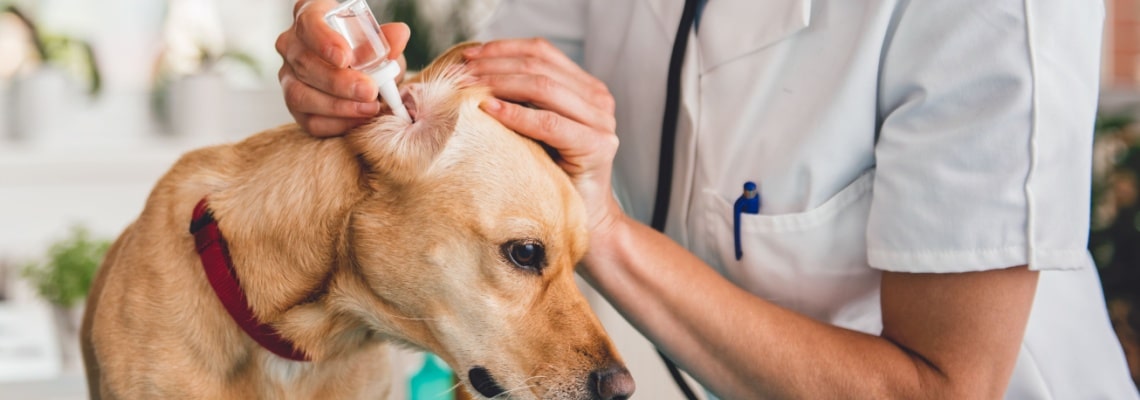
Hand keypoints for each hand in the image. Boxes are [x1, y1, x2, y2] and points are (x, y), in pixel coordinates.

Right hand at [276, 0, 409, 136]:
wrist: (361, 76)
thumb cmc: (365, 51)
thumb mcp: (378, 43)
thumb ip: (387, 40)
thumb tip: (399, 35)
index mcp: (310, 17)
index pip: (308, 23)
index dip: (324, 40)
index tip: (345, 57)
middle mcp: (292, 45)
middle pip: (305, 63)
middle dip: (339, 81)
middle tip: (370, 90)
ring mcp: (288, 76)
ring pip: (300, 94)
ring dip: (338, 106)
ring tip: (369, 108)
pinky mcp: (295, 106)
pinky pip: (308, 120)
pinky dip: (336, 124)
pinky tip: (358, 121)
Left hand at [465, 38, 621, 232]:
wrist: (586, 219)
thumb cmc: (553, 174)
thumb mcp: (536, 128)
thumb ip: (522, 100)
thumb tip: (473, 72)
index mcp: (586, 87)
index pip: (542, 51)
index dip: (503, 48)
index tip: (469, 54)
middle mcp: (599, 98)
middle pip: (540, 65)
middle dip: (496, 64)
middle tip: (463, 71)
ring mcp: (602, 121)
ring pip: (544, 87)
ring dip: (501, 83)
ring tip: (471, 87)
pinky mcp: (598, 145)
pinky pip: (550, 123)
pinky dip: (517, 114)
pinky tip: (490, 109)